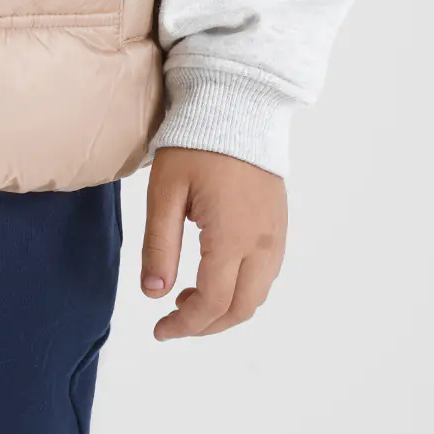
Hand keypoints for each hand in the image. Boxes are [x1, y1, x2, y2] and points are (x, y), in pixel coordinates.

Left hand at [139, 146, 286, 338]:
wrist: (236, 103)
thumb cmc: (195, 143)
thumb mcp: (165, 191)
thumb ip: (159, 245)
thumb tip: (154, 295)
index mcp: (232, 237)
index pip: (213, 303)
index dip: (185, 325)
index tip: (159, 330)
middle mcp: (262, 243)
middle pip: (241, 308)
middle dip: (207, 324)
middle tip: (173, 320)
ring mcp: (276, 234)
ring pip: (257, 294)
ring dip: (226, 309)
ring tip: (188, 298)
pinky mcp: (279, 223)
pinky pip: (266, 273)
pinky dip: (242, 288)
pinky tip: (215, 275)